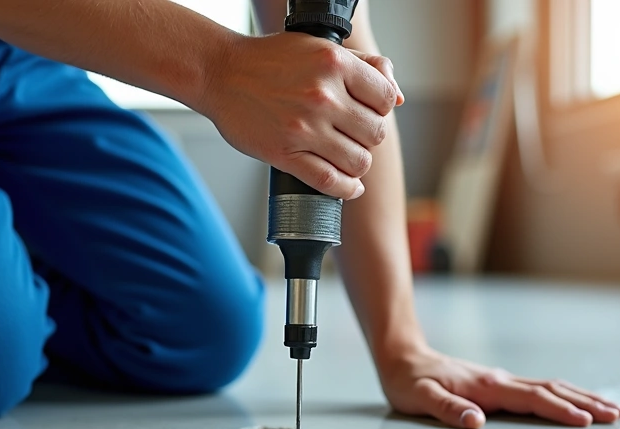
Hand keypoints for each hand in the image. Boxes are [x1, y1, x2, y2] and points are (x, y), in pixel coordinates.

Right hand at [197, 32, 403, 199]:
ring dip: (357, 165)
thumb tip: (397, 98)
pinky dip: (346, 189)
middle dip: (369, 138)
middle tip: (353, 136)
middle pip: (375, 133)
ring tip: (347, 158)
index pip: (385, 99)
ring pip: (358, 161)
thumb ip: (364, 66)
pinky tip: (348, 186)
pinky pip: (329, 181)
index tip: (369, 113)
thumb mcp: (320, 47)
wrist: (221, 73)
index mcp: (334, 63)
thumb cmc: (269, 60)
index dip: (381, 109)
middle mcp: (323, 95)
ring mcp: (304, 127)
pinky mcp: (285, 154)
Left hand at [378, 348, 619, 428]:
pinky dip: (565, 395)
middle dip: (587, 403)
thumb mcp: (419, 399)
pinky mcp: (499, 384)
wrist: (402, 357)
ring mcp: (503, 380)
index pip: (533, 399)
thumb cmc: (409, 382)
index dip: (560, 410)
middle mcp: (501, 380)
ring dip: (583, 397)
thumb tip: (475, 422)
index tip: (587, 422)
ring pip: (551, 387)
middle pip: (553, 390)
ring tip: (612, 409)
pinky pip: (541, 389)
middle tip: (618, 416)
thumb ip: (446, 409)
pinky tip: (577, 402)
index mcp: (488, 387)